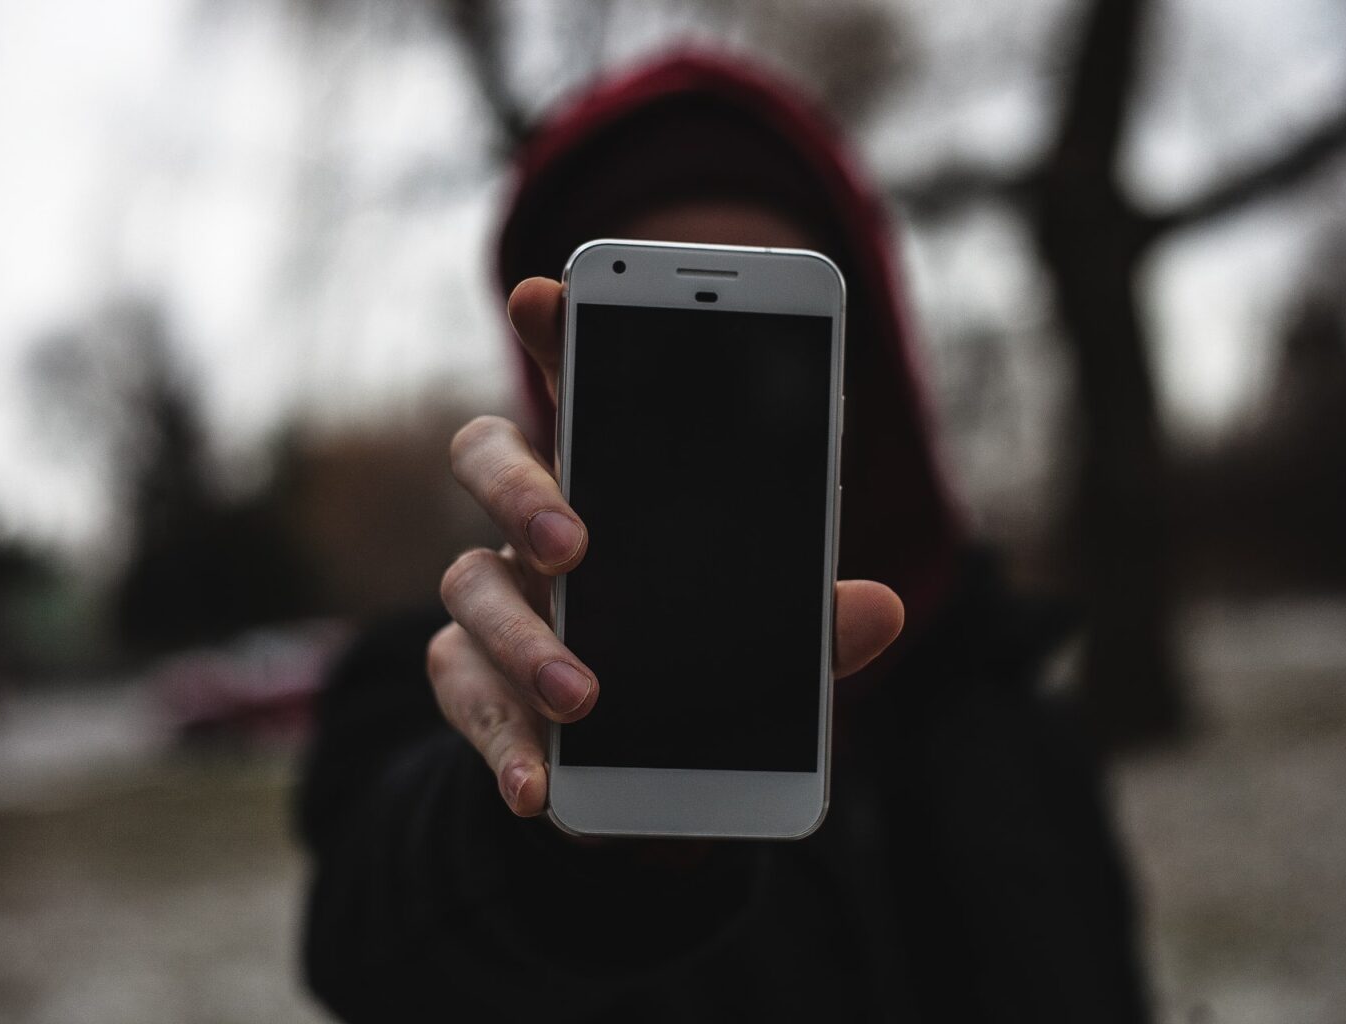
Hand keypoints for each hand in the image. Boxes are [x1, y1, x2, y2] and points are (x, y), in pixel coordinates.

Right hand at [427, 277, 905, 816]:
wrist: (641, 756)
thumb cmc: (701, 652)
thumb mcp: (770, 630)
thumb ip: (813, 617)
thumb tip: (881, 609)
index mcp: (611, 474)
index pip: (576, 380)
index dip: (557, 331)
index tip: (544, 293)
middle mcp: (538, 519)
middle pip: (490, 459)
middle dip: (524, 490)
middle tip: (575, 541)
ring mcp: (495, 595)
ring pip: (467, 583)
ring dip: (526, 640)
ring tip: (583, 697)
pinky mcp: (472, 678)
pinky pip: (464, 695)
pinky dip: (502, 743)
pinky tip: (539, 788)